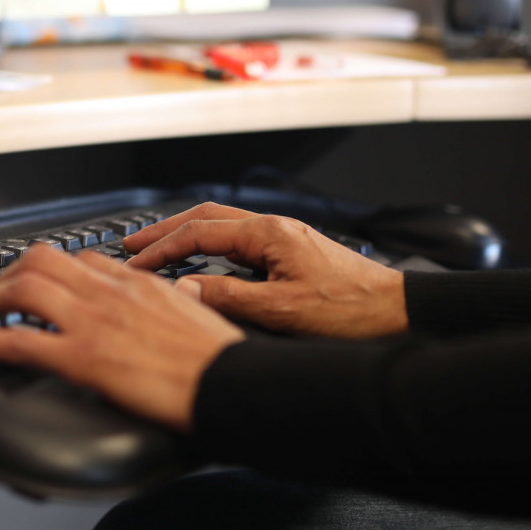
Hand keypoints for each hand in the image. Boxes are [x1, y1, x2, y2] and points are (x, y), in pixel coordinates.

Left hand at [0, 246, 243, 432]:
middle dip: (11, 273)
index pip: (84, 258)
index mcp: (138, 283)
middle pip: (43, 260)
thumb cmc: (219, 357)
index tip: (41, 280)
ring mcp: (92, 322)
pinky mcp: (82, 358)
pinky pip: (20, 339)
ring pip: (23, 288)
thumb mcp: (203, 309)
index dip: (54, 267)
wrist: (229, 384)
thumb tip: (186, 287)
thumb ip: (184, 294)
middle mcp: (109, 293)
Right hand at [125, 202, 408, 339]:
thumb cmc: (352, 311)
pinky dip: (211, 248)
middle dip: (165, 230)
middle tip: (132, 246)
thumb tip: (187, 289)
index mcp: (269, 233)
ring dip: (187, 237)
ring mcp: (284, 238)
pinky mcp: (292, 252)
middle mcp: (275, 228)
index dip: (161, 248)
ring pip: (223, 227)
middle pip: (206, 217)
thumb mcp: (283, 310)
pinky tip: (203, 263)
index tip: (135, 264)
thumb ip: (230, 297)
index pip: (199, 231)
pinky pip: (240, 242)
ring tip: (159, 252)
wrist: (398, 313)